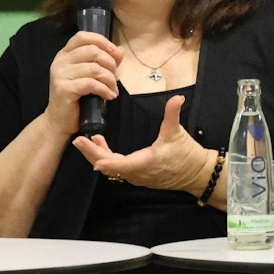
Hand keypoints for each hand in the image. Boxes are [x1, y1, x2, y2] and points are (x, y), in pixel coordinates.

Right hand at [44, 31, 120, 136]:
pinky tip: (109, 96)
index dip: (102, 41)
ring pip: (94, 68)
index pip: (83, 36)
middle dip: (110, 64)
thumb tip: (120, 50)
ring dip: (110, 80)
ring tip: (113, 89)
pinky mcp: (64, 89)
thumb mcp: (90, 76)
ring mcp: (60, 75)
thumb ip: (104, 61)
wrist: (59, 121)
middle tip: (115, 78)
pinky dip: (105, 89)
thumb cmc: (76, 98)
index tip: (115, 53)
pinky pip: (91, 84)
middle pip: (92, 51)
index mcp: (65, 54)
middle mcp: (60, 61)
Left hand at [72, 95, 214, 193]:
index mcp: (146, 163)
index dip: (104, 159)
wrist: (195, 173)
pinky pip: (116, 169)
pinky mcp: (137, 175)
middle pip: (109, 167)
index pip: (120, 164)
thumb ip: (173, 115)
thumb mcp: (178, 133)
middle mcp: (137, 173)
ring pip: (111, 169)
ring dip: (98, 155)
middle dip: (92, 154)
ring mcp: (136, 176)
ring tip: (87, 140)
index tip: (91, 153)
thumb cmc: (186, 155)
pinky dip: (106, 158)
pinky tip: (101, 144)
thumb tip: (177, 97)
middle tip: (78, 141)